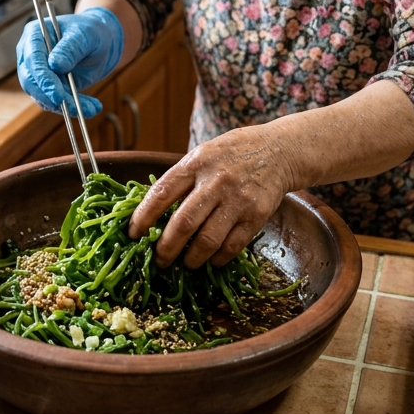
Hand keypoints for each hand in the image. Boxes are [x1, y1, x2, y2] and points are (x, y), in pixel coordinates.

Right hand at [15, 7, 123, 118]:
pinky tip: (91, 108)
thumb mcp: (85, 35)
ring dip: (66, 106)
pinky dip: (72, 107)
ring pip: (42, 96)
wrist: (100, 41)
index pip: (32, 60)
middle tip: (75, 108)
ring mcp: (37, 72)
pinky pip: (55, 101)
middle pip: (31, 81)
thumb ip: (70, 48)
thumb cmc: (91, 31)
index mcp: (34, 35)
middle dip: (52, 98)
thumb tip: (55, 65)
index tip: (58, 96)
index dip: (43, 79)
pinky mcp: (48, 86)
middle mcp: (30, 54)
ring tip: (91, 108)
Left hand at [129, 125, 298, 268]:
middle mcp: (215, 181)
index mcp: (195, 163)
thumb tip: (151, 211)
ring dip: (192, 259)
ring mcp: (237, 199)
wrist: (280, 150)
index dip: (143, 217)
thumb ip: (182, 178)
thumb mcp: (203, 154)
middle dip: (165, 249)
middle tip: (159, 260)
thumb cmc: (233, 153)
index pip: (161, 193)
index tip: (133, 234)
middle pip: (183, 223)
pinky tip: (212, 260)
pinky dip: (218, 259)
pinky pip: (232, 246)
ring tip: (186, 264)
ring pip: (207, 240)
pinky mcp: (257, 215)